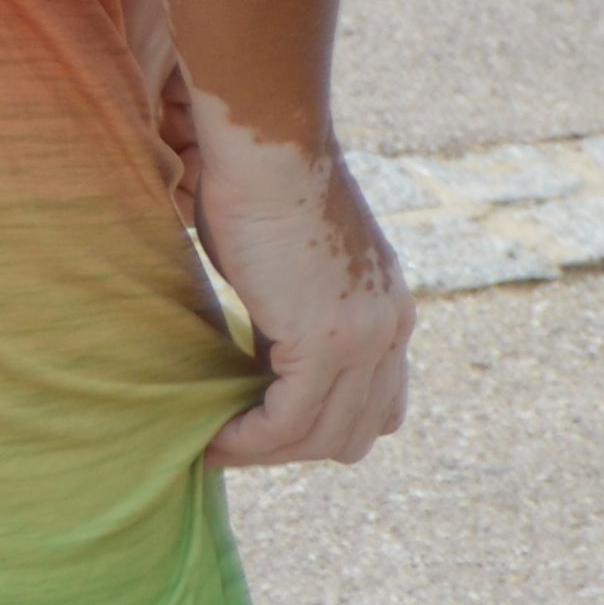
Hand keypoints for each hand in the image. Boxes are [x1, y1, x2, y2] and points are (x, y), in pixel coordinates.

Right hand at [166, 66, 410, 466]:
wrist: (270, 152)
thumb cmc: (264, 194)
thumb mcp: (293, 272)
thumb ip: (296, 319)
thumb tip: (263, 366)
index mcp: (391, 311)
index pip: (379, 405)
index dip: (321, 426)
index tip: (261, 426)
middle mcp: (392, 327)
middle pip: (354, 431)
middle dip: (291, 448)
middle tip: (231, 442)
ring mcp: (367, 336)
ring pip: (323, 437)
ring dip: (264, 452)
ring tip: (214, 444)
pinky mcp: (327, 340)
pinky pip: (288, 423)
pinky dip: (248, 441)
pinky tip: (211, 437)